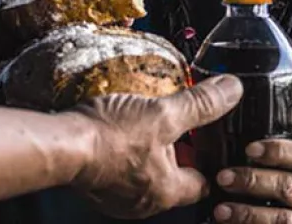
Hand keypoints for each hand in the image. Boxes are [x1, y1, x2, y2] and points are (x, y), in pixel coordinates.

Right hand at [72, 75, 243, 218]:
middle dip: (180, 151)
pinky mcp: (98, 183)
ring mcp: (118, 196)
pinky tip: (123, 128)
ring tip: (150, 120)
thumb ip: (201, 103)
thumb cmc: (109, 135)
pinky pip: (122, 169)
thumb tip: (232, 91)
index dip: (211, 158)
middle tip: (180, 123)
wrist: (60, 144)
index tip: (213, 139)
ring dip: (151, 149)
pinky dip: (127, 150)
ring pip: (147, 172)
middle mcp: (145, 202)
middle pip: (175, 177)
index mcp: (168, 191)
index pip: (204, 182)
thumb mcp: (164, 113)